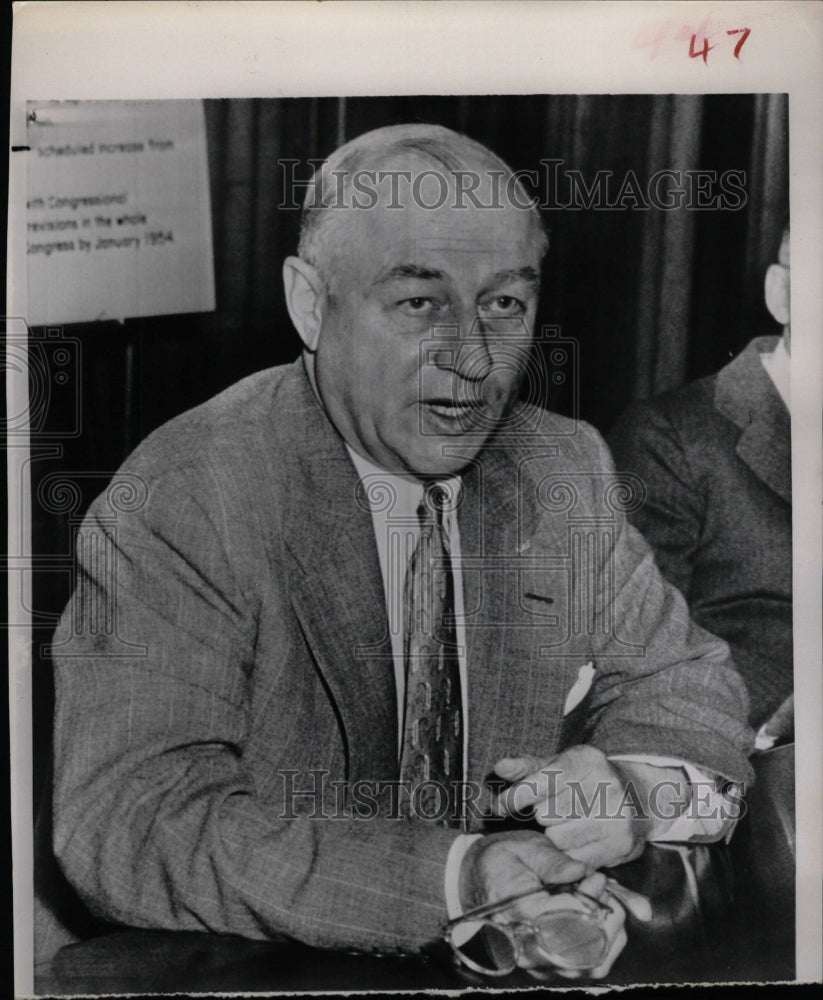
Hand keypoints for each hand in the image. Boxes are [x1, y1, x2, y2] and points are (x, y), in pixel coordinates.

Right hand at [458, 831, 649, 978]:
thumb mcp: (523, 848)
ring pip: (591, 964)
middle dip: (607, 918)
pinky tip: (600, 918)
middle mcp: (527, 947)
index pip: (568, 918)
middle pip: (585, 950)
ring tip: (605, 902)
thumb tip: (582, 871)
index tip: (596, 876)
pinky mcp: (547, 965)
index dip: (590, 898)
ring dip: (609, 933)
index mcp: (519, 914)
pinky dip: (603, 945)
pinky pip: (586, 967)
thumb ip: (553, 861)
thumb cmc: (500, 862)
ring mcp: (538, 961)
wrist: (474, 881)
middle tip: (605, 890)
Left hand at [491, 744, 653, 867]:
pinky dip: (569, 852)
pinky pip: (575, 858)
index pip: (541, 782)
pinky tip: (578, 839)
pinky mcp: (621, 844)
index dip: (515, 797)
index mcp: (586, 760)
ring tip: (567, 824)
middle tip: (551, 812)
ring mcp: (616, 816)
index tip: (498, 807)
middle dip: (540, 815)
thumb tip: (500, 767)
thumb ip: (526, 767)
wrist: (639, 797)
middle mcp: (606, 786)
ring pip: (557, 838)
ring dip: (554, 835)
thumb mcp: (558, 765)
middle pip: (546, 813)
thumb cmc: (586, 780)